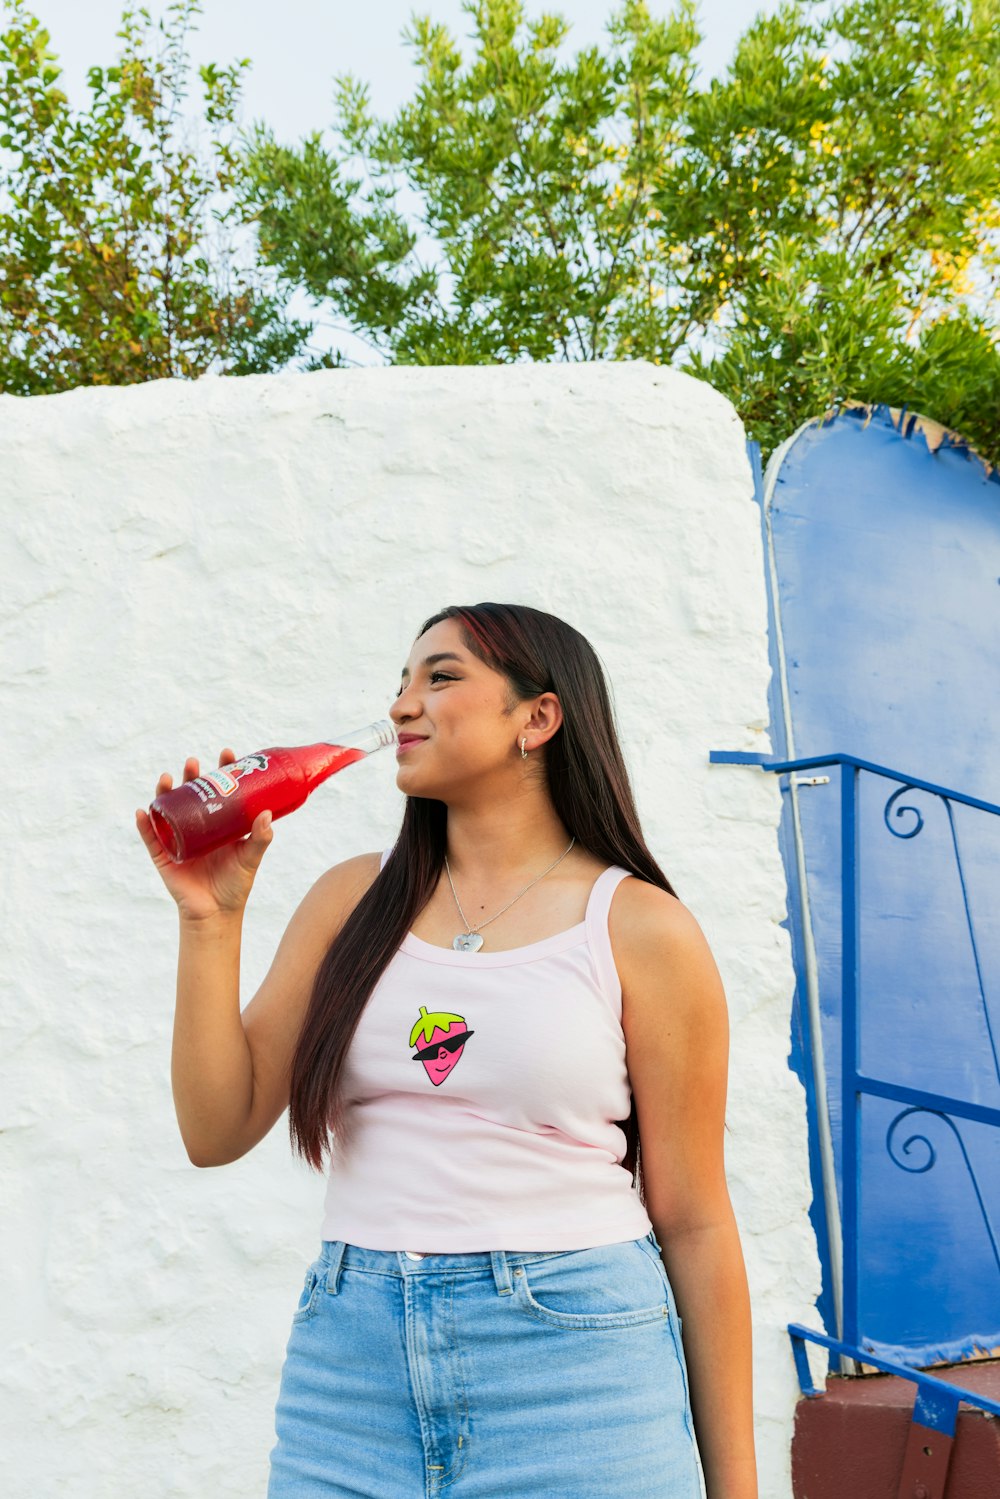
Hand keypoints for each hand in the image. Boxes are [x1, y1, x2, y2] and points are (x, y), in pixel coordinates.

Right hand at [135, 748, 273, 921]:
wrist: (216, 913)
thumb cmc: (235, 884)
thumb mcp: (250, 858)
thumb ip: (260, 838)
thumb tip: (267, 813)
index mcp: (218, 823)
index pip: (219, 790)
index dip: (221, 771)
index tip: (227, 754)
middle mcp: (196, 826)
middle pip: (190, 794)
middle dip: (190, 776)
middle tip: (194, 763)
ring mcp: (178, 839)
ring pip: (168, 810)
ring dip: (165, 792)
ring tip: (168, 778)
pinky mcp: (164, 856)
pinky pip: (151, 838)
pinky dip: (144, 825)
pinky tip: (142, 812)